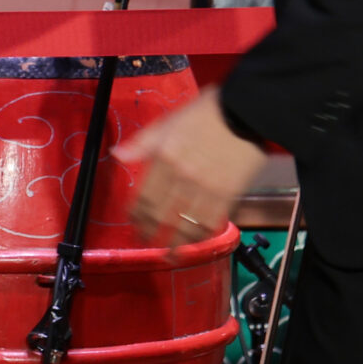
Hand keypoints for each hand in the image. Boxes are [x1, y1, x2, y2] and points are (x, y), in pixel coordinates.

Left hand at [114, 87, 265, 247]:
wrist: (244, 110)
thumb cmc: (205, 111)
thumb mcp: (168, 120)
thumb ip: (143, 141)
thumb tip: (117, 154)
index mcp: (165, 157)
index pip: (145, 197)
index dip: (137, 215)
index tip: (133, 224)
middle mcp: (182, 176)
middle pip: (162, 214)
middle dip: (151, 232)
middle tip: (145, 241)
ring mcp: (206, 187)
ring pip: (186, 224)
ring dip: (176, 243)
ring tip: (169, 253)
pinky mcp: (228, 194)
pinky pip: (211, 222)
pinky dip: (201, 235)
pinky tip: (195, 240)